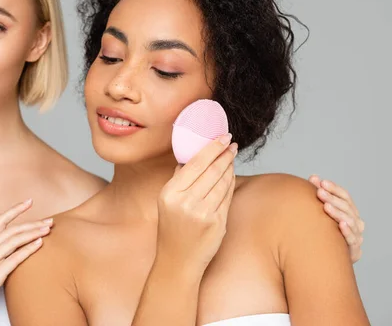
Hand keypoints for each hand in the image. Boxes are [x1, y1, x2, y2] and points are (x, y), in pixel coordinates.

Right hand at [0, 199, 52, 325]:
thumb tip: (18, 248)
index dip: (15, 210)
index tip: (29, 201)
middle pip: (11, 230)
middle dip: (32, 223)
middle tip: (50, 220)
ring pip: (13, 241)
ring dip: (33, 233)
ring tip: (48, 229)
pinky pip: (13, 259)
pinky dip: (28, 249)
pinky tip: (40, 243)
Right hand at [156, 133, 237, 272]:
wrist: (177, 261)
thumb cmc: (173, 229)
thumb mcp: (167, 202)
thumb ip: (179, 180)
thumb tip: (190, 158)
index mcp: (170, 193)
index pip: (195, 164)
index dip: (211, 148)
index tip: (222, 137)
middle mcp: (185, 202)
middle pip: (211, 170)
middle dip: (224, 154)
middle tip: (231, 143)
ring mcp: (202, 213)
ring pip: (222, 182)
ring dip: (229, 167)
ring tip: (232, 156)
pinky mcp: (217, 223)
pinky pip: (227, 197)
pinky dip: (230, 183)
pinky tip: (231, 175)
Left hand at [309, 175, 364, 262]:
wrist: (332, 258)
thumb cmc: (326, 231)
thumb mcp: (324, 212)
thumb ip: (321, 195)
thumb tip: (313, 177)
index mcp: (350, 211)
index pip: (345, 196)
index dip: (334, 188)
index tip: (320, 181)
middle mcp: (356, 221)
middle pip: (346, 207)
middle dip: (332, 198)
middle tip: (319, 191)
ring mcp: (356, 235)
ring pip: (350, 221)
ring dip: (338, 212)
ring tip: (326, 206)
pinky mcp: (354, 250)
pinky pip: (352, 239)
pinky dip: (347, 231)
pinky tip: (340, 224)